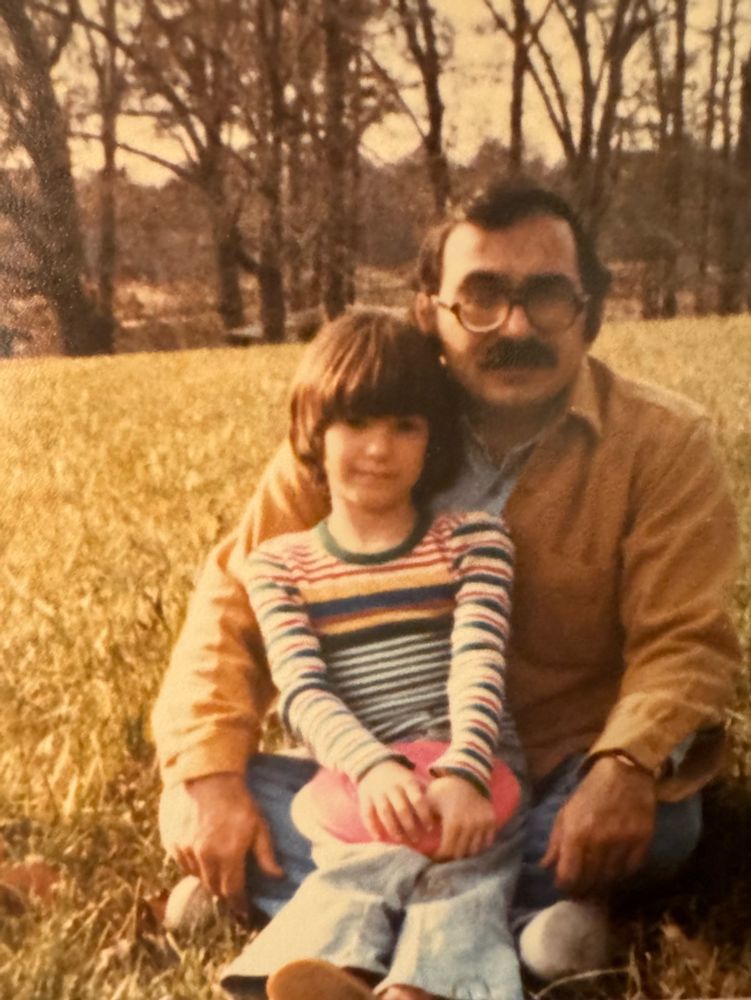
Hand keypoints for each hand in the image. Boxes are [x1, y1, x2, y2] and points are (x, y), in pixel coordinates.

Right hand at [158, 772, 281, 913]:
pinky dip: (193, 864)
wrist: (206, 774)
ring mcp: (184, 850)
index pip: (232, 892)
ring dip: (208, 876)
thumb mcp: (258, 824)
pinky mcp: (171, 841)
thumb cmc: (237, 799)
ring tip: (218, 867)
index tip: (244, 910)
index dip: (239, 903)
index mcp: (227, 856)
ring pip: (196, 877)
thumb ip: (266, 854)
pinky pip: (182, 863)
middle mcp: (203, 858)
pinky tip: (202, 852)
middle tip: (233, 888)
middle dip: (224, 891)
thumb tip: (278, 877)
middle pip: (213, 888)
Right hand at [357, 760, 434, 844]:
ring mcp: (377, 792)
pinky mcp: (365, 798)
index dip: (424, 814)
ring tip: (401, 841)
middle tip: (417, 839)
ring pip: (385, 812)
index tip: (430, 828)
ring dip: (393, 828)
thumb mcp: (411, 779)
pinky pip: (368, 814)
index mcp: (406, 781)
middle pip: (401, 808)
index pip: (417, 799)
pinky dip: (373, 827)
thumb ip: (423, 792)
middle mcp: (392, 787)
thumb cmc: (398, 778)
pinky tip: (379, 839)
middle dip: (410, 826)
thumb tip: (440, 811)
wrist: (373, 764)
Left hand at [426, 775, 496, 860]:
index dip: (439, 858)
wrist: (464, 776)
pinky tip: (468, 844)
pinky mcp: (491, 821)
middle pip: (460, 854)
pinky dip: (478, 846)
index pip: (447, 852)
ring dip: (464, 854)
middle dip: (450, 858)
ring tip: (456, 852)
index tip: (433, 858)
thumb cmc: (443, 790)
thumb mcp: (429, 802)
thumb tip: (417, 840)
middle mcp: (470, 825)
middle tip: (443, 858)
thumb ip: (424, 820)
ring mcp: (483, 823)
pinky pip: (486, 842)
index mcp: (453, 822)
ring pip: (474, 851)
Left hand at [541, 755, 656, 896]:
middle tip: (582, 892)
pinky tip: (616, 871)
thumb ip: (555, 841)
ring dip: (603, 885)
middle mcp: (598, 841)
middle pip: (590, 882)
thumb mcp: (566, 812)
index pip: (569, 876)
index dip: (566, 887)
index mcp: (575, 833)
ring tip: (598, 885)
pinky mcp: (642, 841)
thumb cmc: (590, 792)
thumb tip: (546, 866)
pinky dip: (622, 874)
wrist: (624, 772)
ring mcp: (622, 842)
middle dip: (583, 890)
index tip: (566, 889)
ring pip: (611, 879)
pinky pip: (631, 870)